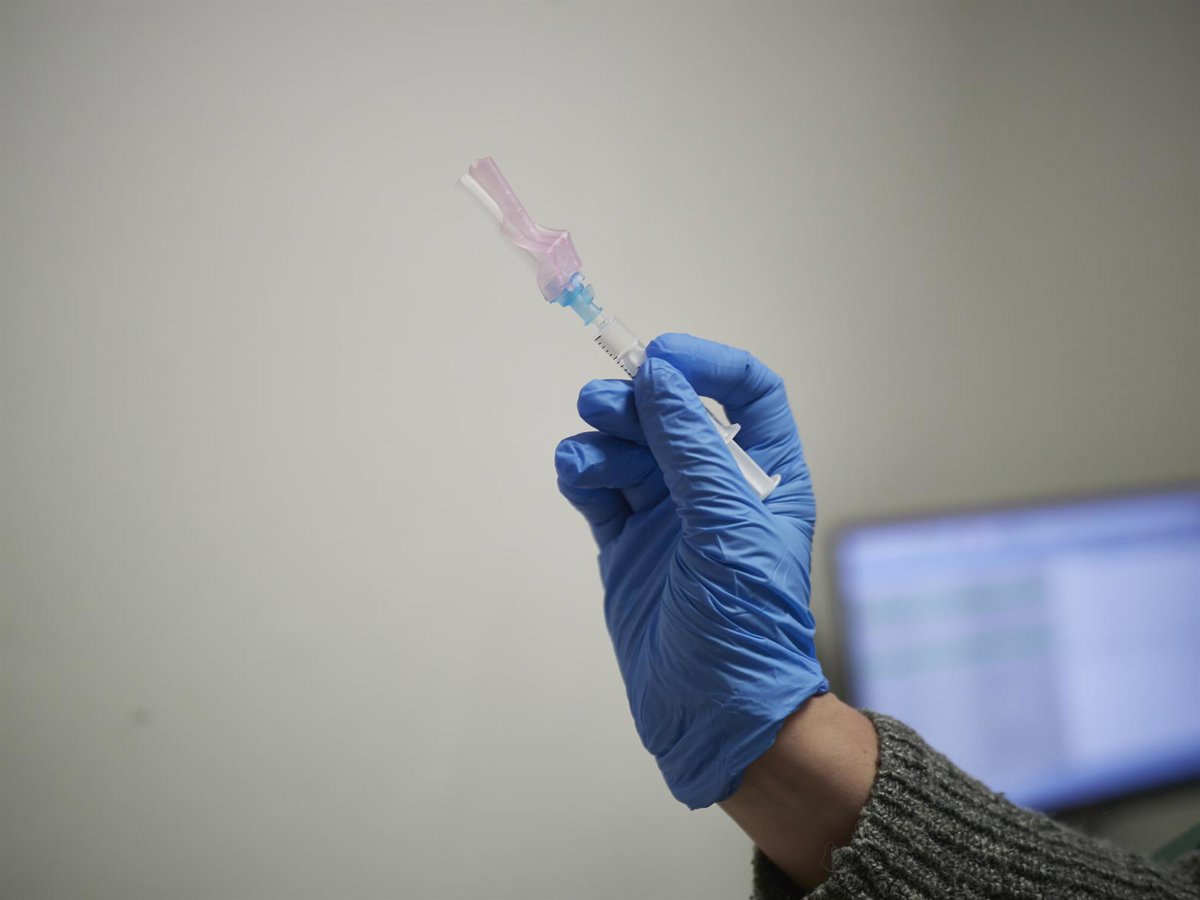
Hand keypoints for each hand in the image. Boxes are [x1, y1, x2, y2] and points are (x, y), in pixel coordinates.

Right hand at [554, 333, 827, 808]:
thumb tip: (660, 378)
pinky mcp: (627, 544)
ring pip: (628, 448)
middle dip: (635, 402)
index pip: (746, 393)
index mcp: (765, 478)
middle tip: (600, 402)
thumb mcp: (726, 529)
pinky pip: (599, 488)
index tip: (660, 359)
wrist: (714, 715)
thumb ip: (692, 450)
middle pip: (673, 415)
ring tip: (582, 458)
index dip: (706, 366)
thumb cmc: (744, 626)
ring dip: (602, 438)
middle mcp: (716, 489)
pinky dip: (583, 472)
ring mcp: (668, 516)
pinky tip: (576, 475)